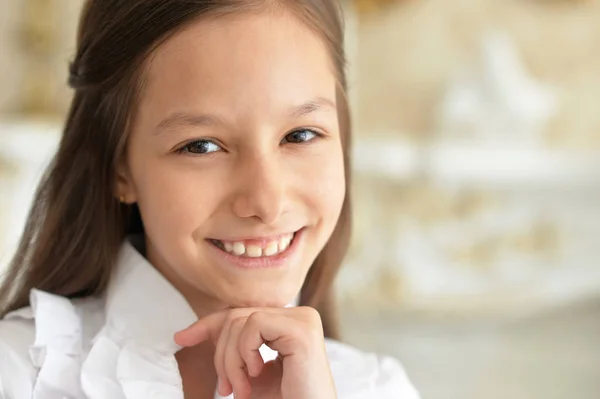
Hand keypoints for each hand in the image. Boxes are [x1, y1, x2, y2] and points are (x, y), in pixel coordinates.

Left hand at [174, 306, 336, 398]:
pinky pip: (254, 325)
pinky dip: (245, 352)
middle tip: (228, 389)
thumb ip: (232, 348)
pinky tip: (258, 373)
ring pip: (241, 320)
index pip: (241, 313)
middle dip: (221, 354)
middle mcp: (300, 315)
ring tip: (242, 389)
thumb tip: (187, 332)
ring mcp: (303, 320)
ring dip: (232, 360)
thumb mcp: (249, 372)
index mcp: (289, 323)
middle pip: (237, 316)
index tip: (181, 338)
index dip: (209, 324)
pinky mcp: (301, 330)